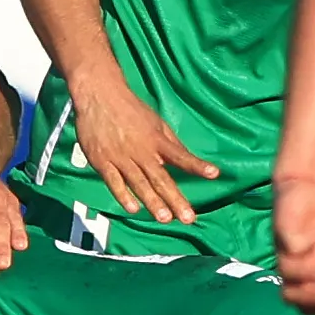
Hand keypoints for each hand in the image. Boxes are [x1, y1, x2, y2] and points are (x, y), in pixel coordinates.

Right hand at [69, 74, 216, 223]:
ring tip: (165, 218)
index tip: (214, 174)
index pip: (181, 156)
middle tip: (188, 218)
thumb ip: (170, 142)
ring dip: (152, 202)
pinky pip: (114, 181)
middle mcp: (142, 151)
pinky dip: (123, 194)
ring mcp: (121, 157)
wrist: (99, 95)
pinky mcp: (102, 161)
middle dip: (175, 199)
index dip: (197, 166)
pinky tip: (133, 208)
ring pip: (139, 183)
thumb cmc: (130, 109)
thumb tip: (187, 158)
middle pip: (161, 178)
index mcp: (157, 140)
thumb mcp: (156, 122)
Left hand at [273, 177, 314, 314]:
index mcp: (301, 275)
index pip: (300, 304)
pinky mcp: (282, 228)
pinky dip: (300, 246)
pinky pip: (289, 242)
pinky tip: (314, 242)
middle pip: (288, 294)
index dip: (313, 310)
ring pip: (288, 270)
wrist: (305, 192)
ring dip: (309, 269)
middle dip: (306, 298)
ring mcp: (283, 248)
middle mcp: (289, 265)